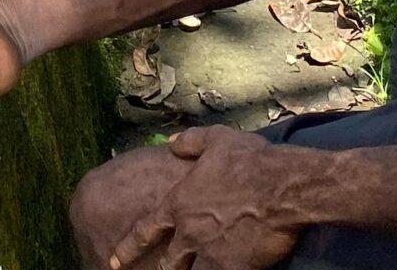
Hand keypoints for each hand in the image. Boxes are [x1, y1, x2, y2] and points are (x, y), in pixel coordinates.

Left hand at [75, 128, 308, 269]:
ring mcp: (211, 253)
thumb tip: (172, 143)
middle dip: (163, 269)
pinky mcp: (235, 268)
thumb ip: (189, 143)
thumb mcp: (215, 140)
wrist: (283, 186)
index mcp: (178, 203)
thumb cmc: (249, 160)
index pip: (143, 231)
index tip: (114, 261)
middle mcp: (189, 233)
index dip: (127, 248)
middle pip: (167, 263)